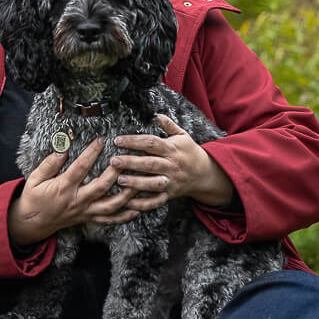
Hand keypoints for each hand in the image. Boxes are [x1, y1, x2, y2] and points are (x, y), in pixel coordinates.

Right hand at [7, 138, 140, 246]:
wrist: (32, 223)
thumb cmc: (34, 198)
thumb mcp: (35, 178)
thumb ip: (49, 164)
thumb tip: (62, 150)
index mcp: (64, 187)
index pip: (80, 168)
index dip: (91, 153)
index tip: (100, 140)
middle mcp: (77, 200)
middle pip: (101, 187)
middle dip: (115, 173)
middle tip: (126, 159)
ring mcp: (85, 211)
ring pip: (110, 206)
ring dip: (126, 195)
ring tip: (138, 183)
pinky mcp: (88, 218)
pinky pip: (109, 220)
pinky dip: (124, 216)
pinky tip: (136, 210)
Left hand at [110, 114, 235, 210]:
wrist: (205, 174)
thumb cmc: (189, 152)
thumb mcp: (182, 135)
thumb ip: (169, 125)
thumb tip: (157, 115)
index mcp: (172, 149)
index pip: (152, 143)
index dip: (134, 141)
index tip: (118, 140)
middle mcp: (171, 166)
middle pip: (150, 164)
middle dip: (131, 163)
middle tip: (113, 161)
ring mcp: (170, 182)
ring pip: (152, 184)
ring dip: (136, 183)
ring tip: (119, 180)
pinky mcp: (169, 195)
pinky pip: (155, 201)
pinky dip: (142, 204)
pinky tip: (128, 202)